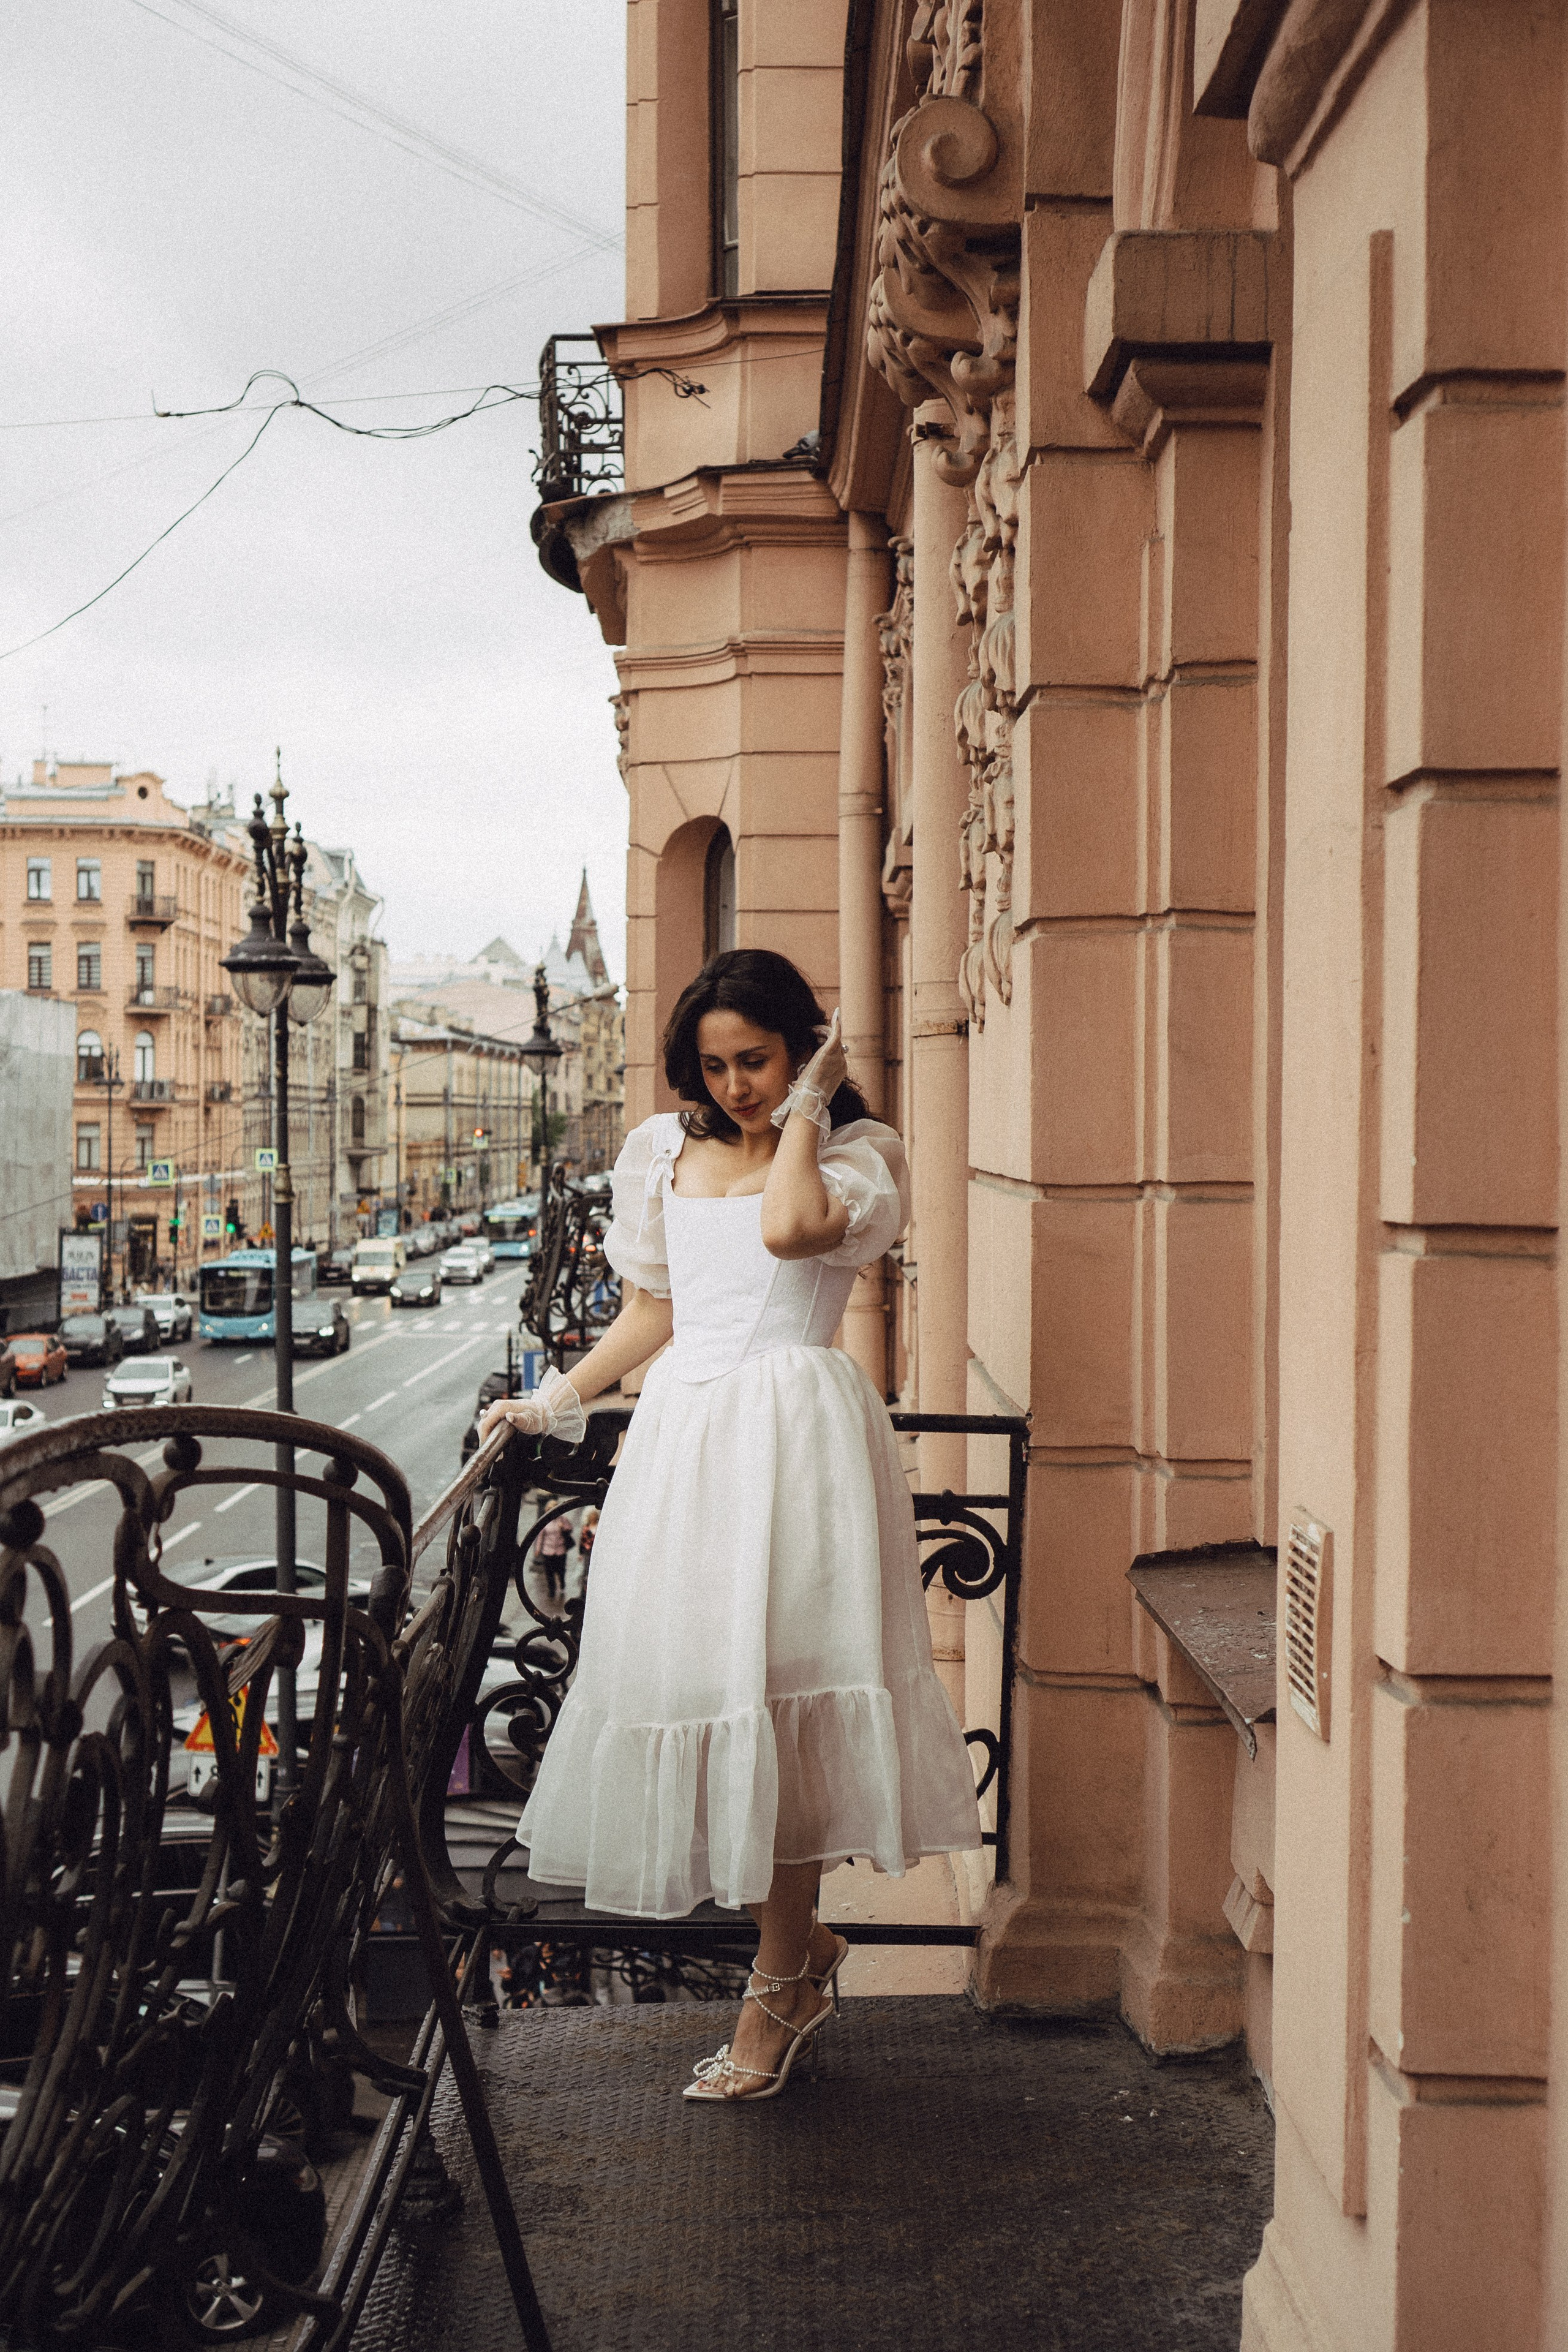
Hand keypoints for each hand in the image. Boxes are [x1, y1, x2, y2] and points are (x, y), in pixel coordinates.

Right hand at [478, 1366, 586, 1447]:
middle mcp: (497, 1407)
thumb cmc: (536, 1416)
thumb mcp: (529, 1420)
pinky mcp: (499, 1414)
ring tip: (494, 1451)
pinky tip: (495, 1442)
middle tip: (491, 1453)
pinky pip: (490, 1424)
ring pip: (485, 1424)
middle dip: (485, 1439)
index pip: (485, 1423)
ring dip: (487, 1437)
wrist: (541, 1412)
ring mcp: (497, 1410)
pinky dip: (490, 1434)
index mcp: (501, 1407)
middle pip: (483, 1424)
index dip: (484, 1437)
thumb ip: (519, 1419)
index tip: (487, 1449)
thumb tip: (509, 1416)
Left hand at [772, 1009, 846, 1132]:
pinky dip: (837, 1023)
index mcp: (839, 1070)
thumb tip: (806, 1068)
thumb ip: (815, 1072)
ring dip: (822, 1031)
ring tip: (812, 1030)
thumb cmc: (807, 1094)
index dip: (824, 1043)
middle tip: (812, 1033)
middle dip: (823, 1036)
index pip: (835, 1051)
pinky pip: (836, 1033)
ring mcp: (837, 1057)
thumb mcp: (813, 1081)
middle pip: (834, 1043)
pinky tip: (837, 1013)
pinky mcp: (830, 1052)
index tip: (815, 1041)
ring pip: (833, 1037)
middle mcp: (841, 1063)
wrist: (809, 1099)